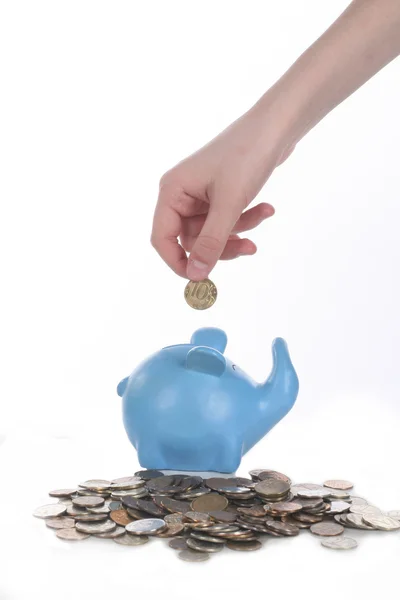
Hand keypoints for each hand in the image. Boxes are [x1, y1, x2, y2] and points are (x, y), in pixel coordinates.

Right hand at [151, 106, 294, 280]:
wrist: (276, 126)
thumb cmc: (247, 156)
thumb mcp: (229, 204)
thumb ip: (211, 242)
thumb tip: (196, 274)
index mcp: (172, 191)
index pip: (161, 238)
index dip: (178, 262)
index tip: (201, 280)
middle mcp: (181, 194)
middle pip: (191, 240)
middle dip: (222, 245)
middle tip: (249, 247)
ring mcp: (200, 194)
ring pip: (212, 233)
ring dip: (239, 230)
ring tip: (264, 214)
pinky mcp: (219, 194)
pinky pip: (226, 220)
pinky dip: (245, 219)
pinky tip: (266, 208)